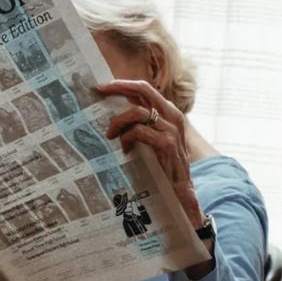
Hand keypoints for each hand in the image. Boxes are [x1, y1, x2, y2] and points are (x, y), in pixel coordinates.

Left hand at [96, 80, 213, 278]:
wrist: (183, 196)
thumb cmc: (162, 170)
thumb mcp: (147, 144)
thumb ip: (133, 128)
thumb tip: (106, 118)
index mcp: (168, 114)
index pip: (145, 88)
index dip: (122, 84)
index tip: (100, 85)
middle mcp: (172, 117)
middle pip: (144, 89)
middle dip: (118, 87)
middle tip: (98, 91)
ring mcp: (172, 131)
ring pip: (138, 112)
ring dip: (118, 122)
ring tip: (110, 136)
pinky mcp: (168, 146)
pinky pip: (141, 132)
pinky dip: (128, 139)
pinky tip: (124, 151)